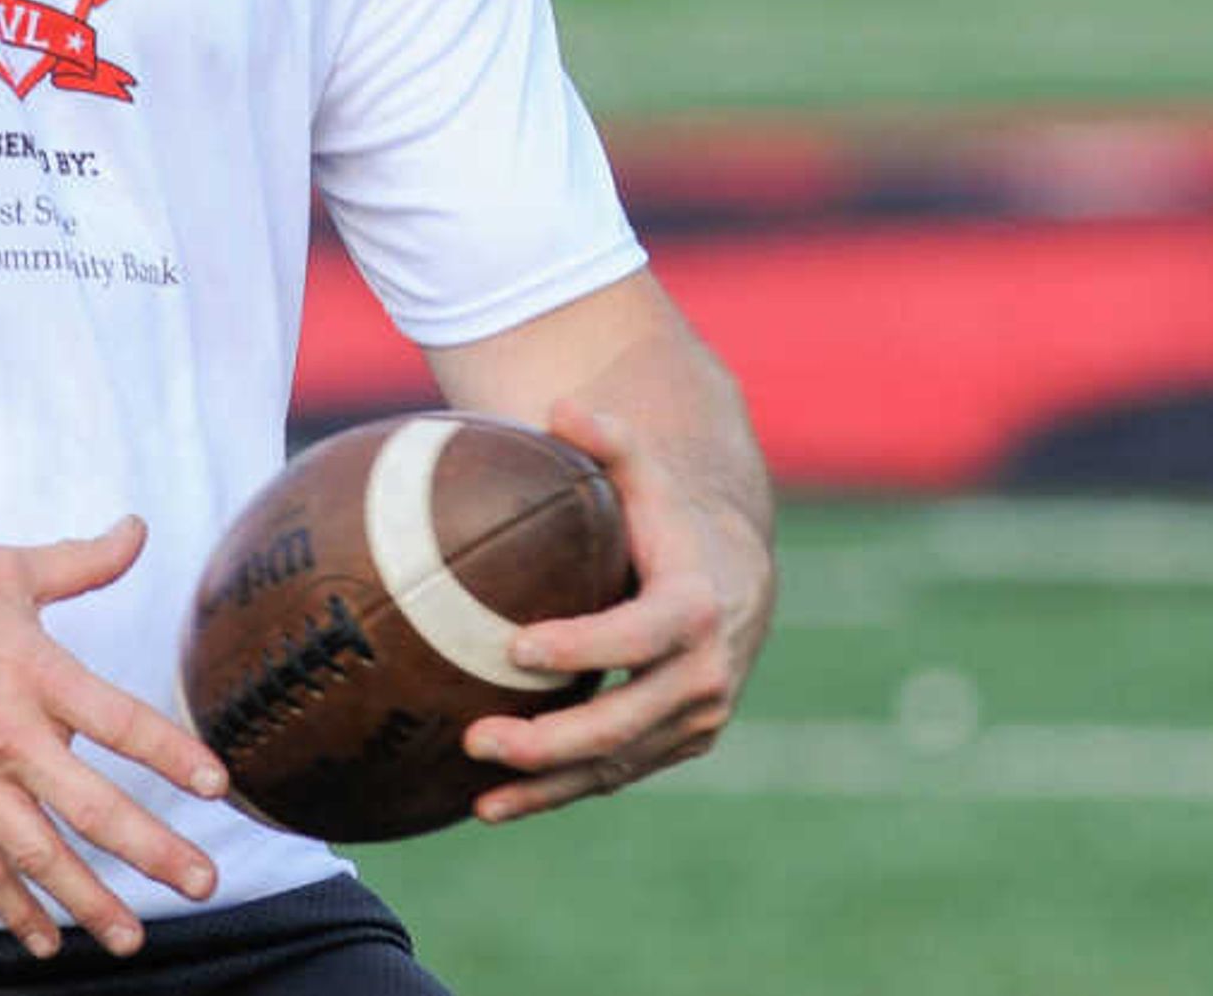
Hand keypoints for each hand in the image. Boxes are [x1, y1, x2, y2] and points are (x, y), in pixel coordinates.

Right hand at [0, 516, 229, 958]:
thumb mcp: (8, 571)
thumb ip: (83, 561)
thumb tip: (137, 530)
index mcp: (34, 673)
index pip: (117, 720)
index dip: (170, 753)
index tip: (218, 785)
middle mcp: (7, 734)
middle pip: (91, 805)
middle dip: (152, 849)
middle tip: (203, 882)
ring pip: (38, 854)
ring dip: (89, 900)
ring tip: (133, 936)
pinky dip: (13, 909)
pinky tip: (45, 941)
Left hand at [461, 396, 775, 821]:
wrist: (735, 578)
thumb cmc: (670, 521)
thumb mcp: (647, 478)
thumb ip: (610, 440)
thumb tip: (559, 404)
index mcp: (696, 607)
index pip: (639, 635)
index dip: (583, 646)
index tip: (517, 647)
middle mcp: (704, 673)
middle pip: (625, 719)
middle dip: (552, 736)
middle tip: (477, 734)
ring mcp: (694, 717)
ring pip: (617, 762)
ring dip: (546, 782)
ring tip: (477, 789)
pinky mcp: (678, 744)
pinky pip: (615, 776)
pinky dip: (557, 795)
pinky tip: (493, 808)